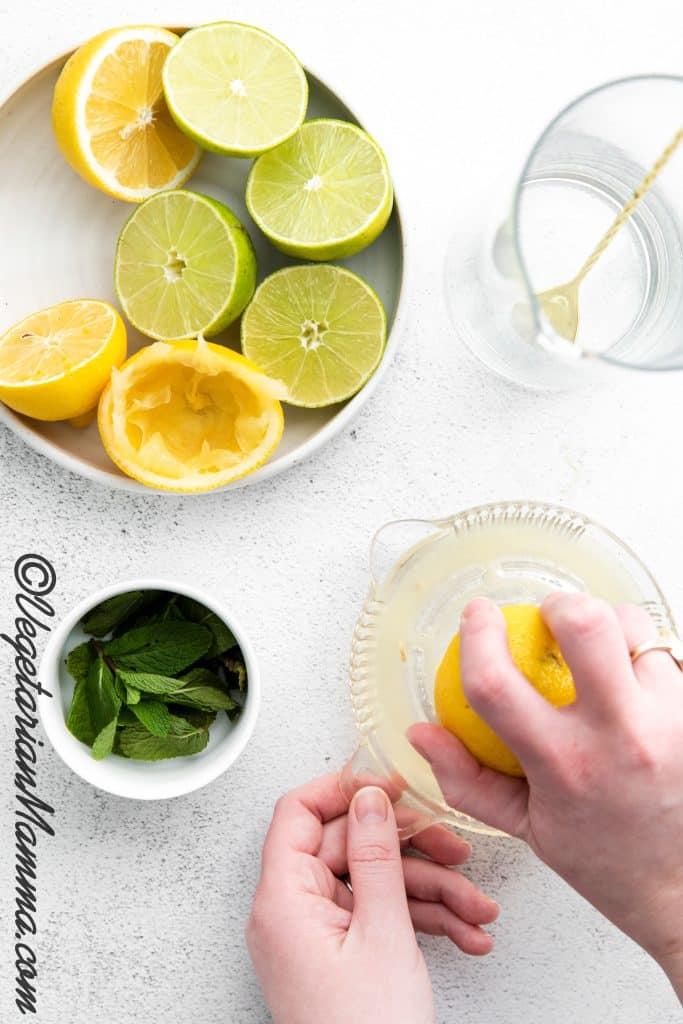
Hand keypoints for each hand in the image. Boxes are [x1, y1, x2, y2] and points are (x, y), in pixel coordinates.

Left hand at [246, 774, 498, 1023]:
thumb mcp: (383, 934)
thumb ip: (376, 856)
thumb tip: (369, 798)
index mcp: (283, 898)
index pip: (299, 812)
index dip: (345, 791)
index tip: (391, 786)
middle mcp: (291, 912)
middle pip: (349, 848)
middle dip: (412, 853)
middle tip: (456, 852)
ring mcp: (316, 935)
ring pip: (374, 885)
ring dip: (431, 894)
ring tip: (478, 909)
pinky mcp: (338, 955)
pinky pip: (378, 918)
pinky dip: (421, 923)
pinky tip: (466, 934)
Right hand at [409, 594, 682, 998]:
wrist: (679, 886)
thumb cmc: (601, 857)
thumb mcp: (524, 827)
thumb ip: (465, 780)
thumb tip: (422, 732)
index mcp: (563, 766)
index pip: (496, 684)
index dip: (477, 636)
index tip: (477, 616)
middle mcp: (619, 737)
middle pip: (586, 625)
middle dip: (558, 604)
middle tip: (548, 618)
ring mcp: (667, 721)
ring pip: (632, 626)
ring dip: (607, 626)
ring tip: (596, 654)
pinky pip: (665, 650)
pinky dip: (640, 652)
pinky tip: (629, 679)